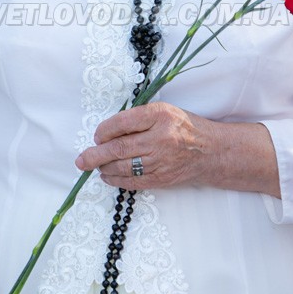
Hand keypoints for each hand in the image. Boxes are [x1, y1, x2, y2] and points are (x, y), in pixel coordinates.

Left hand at [75, 101, 210, 189]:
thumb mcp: (165, 112)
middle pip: (119, 147)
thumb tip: (107, 132)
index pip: (123, 122)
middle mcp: (161, 137)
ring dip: (104, 168)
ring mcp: (162, 160)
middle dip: (95, 155)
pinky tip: (107, 176)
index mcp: (160, 115)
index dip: (104, 130)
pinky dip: (116, 179)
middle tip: (81, 159)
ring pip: (123, 166)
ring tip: (94, 166)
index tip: (97, 135)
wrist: (211, 151)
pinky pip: (133, 181)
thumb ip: (139, 119)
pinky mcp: (162, 178)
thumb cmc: (185, 128)